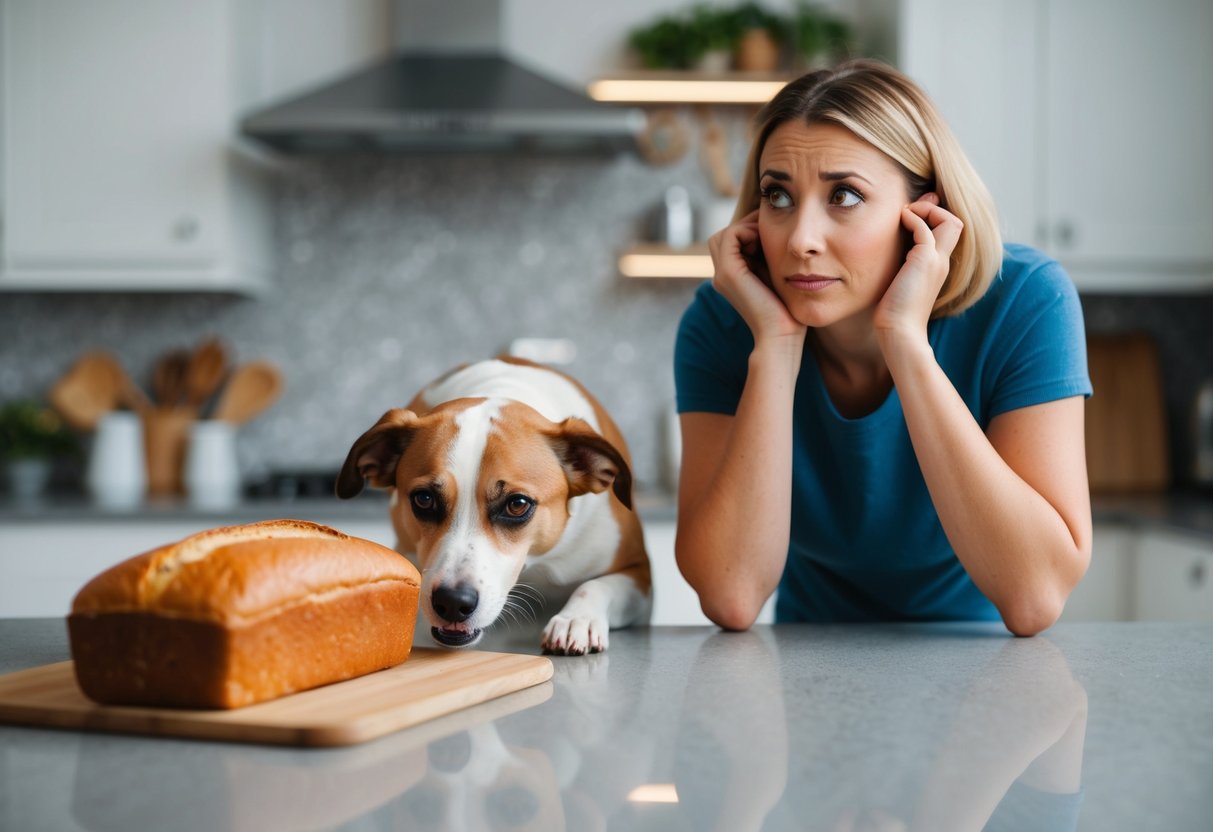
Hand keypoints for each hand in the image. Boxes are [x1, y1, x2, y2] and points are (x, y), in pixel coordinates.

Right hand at [708, 210, 805, 346]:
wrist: (781, 337)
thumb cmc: (786, 312)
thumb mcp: (776, 279)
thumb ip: (769, 261)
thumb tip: (778, 236)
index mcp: (731, 278)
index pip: (731, 243)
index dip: (751, 231)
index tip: (774, 233)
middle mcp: (721, 276)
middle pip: (724, 237)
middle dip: (748, 227)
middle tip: (771, 231)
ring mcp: (722, 274)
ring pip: (726, 234)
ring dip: (748, 227)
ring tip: (769, 237)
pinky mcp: (729, 273)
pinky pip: (732, 234)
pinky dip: (748, 229)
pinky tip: (767, 240)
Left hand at [874, 193, 962, 348]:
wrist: (900, 332)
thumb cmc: (895, 313)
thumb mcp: (900, 284)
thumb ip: (902, 266)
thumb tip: (895, 253)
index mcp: (938, 266)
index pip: (949, 232)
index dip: (934, 218)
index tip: (911, 216)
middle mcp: (942, 261)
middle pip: (955, 222)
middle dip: (934, 209)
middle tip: (911, 211)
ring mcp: (936, 261)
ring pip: (948, 220)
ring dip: (926, 209)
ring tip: (906, 213)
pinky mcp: (925, 260)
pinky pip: (925, 228)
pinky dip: (914, 217)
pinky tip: (900, 219)